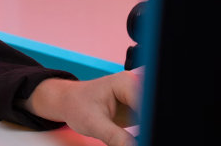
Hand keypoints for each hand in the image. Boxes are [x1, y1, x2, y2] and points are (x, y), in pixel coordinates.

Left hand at [22, 71, 140, 145]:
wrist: (68, 102)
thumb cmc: (77, 106)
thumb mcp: (94, 124)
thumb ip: (116, 138)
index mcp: (126, 82)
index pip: (147, 105)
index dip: (149, 124)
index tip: (144, 136)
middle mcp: (135, 86)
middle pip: (152, 108)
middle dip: (149, 124)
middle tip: (137, 137)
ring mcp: (138, 97)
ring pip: (151, 115)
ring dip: (147, 128)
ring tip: (120, 131)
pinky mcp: (137, 108)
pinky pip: (148, 122)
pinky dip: (144, 131)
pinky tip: (133, 136)